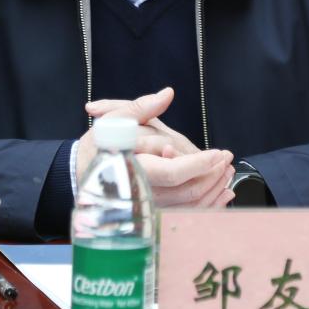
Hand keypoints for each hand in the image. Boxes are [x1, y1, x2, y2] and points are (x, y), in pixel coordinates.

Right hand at [77, 87, 234, 207]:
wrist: (81, 173)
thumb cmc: (98, 145)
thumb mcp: (116, 119)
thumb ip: (143, 107)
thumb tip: (168, 94)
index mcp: (136, 169)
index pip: (174, 172)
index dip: (199, 164)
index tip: (217, 153)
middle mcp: (145, 193)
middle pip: (188, 192)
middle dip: (213, 175)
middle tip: (227, 159)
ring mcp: (151, 206)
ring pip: (190, 206)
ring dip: (214, 190)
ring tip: (228, 172)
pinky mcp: (156, 212)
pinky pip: (186, 214)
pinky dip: (208, 206)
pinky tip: (222, 195)